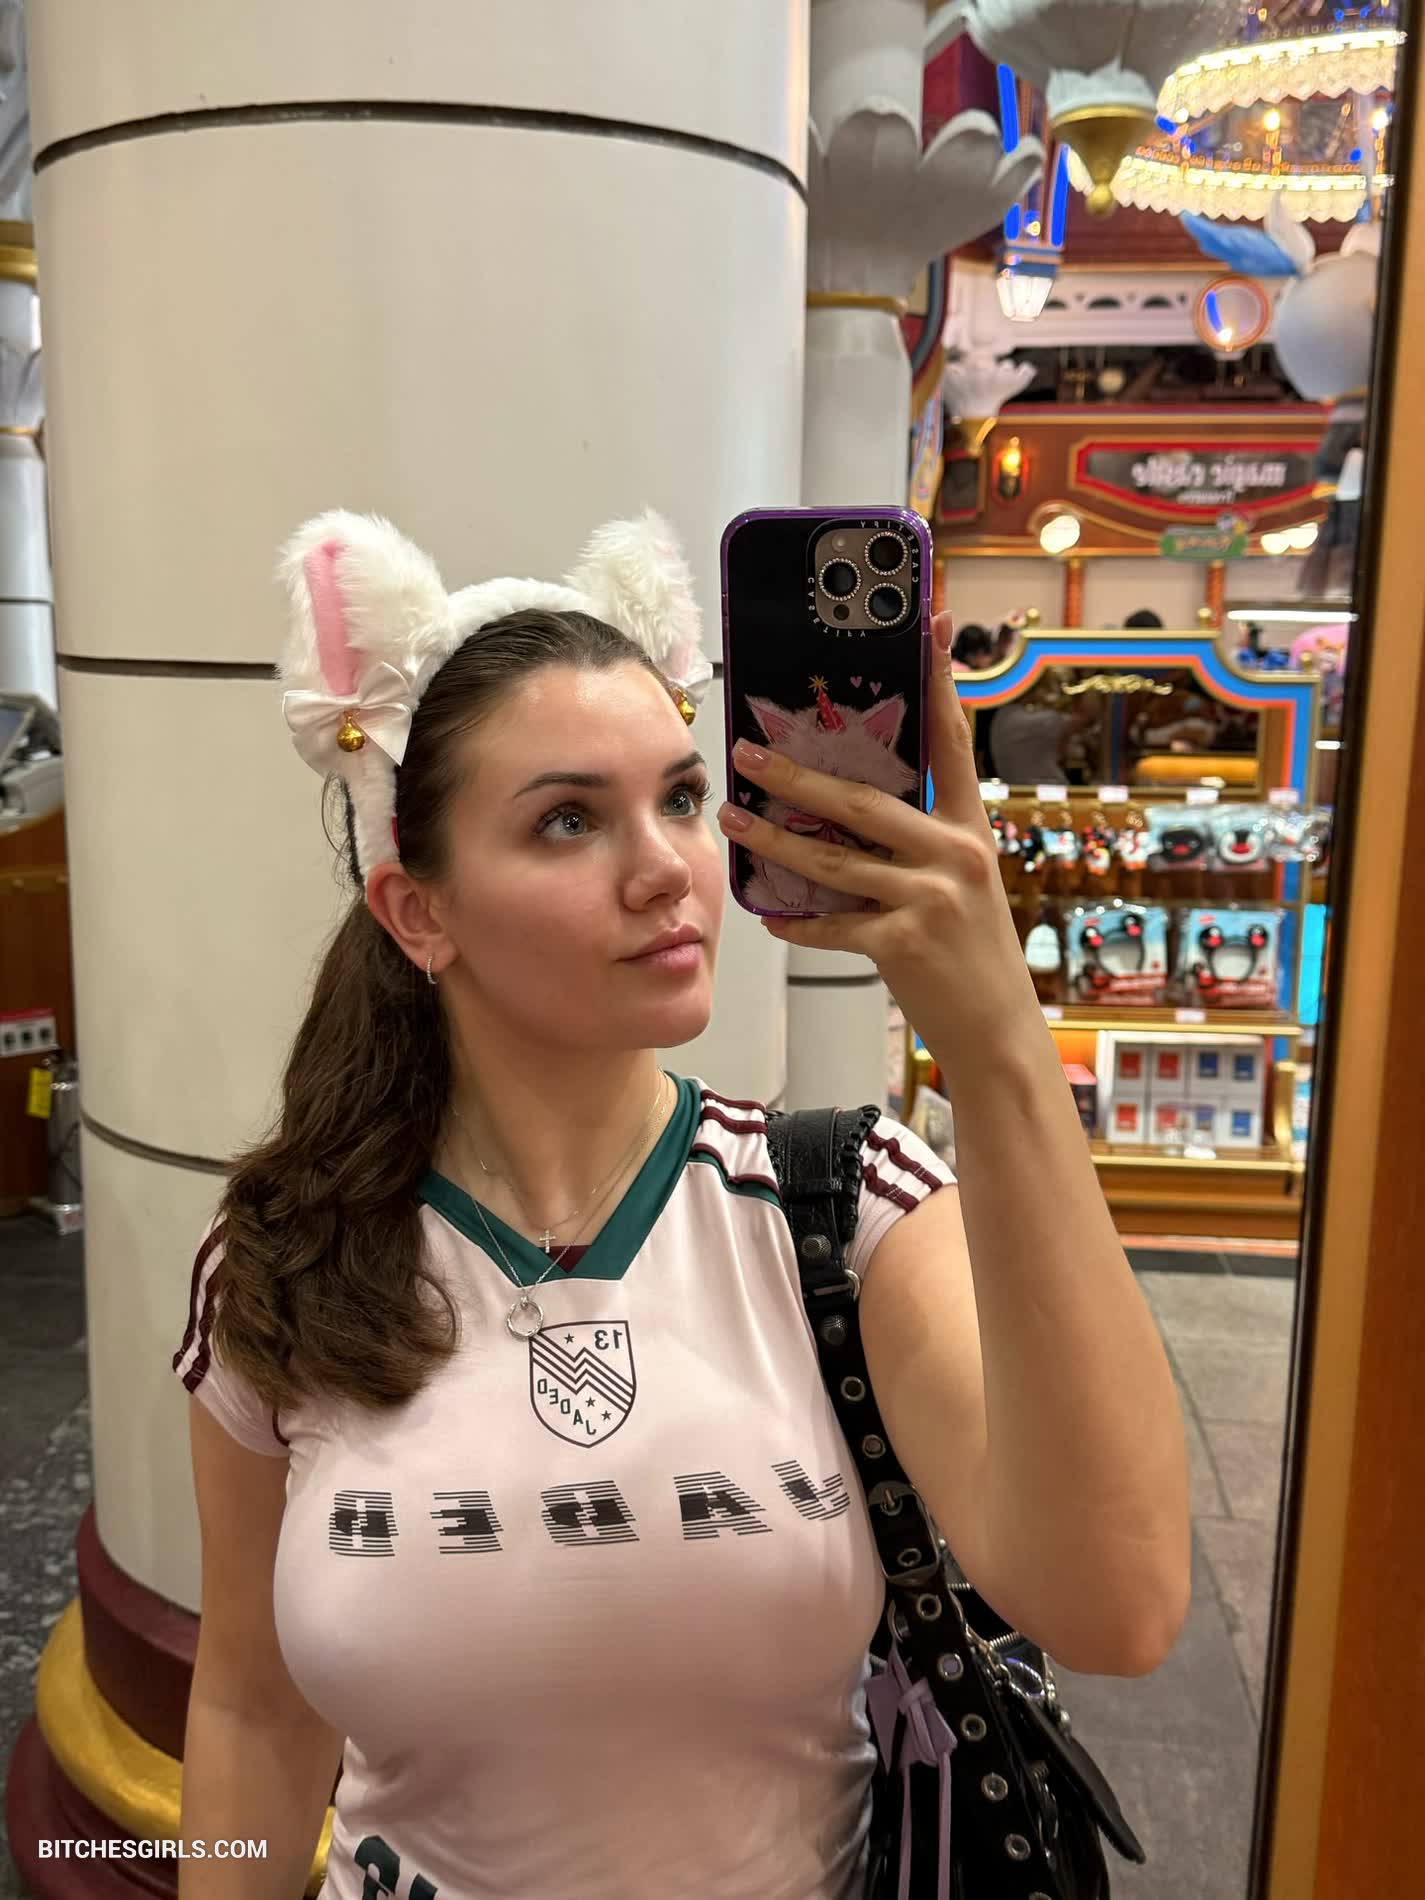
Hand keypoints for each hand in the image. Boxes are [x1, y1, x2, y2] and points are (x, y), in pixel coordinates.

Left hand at [717, 612, 1040, 1063]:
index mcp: (971, 829)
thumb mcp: (964, 885)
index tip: (926, 622)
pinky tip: (770, 917)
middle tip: (748, 750)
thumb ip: (922, 844)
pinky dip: (798, 923)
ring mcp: (932, 897)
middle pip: (863, 798)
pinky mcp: (906, 942)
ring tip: (734, 818)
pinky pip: (834, 924)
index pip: (951, 741)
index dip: (938, 680)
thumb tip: (853, 808)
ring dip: (774, 839)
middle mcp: (956, 853)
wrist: (999, 1032)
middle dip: (798, 772)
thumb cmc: (973, 956)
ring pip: (833, 859)